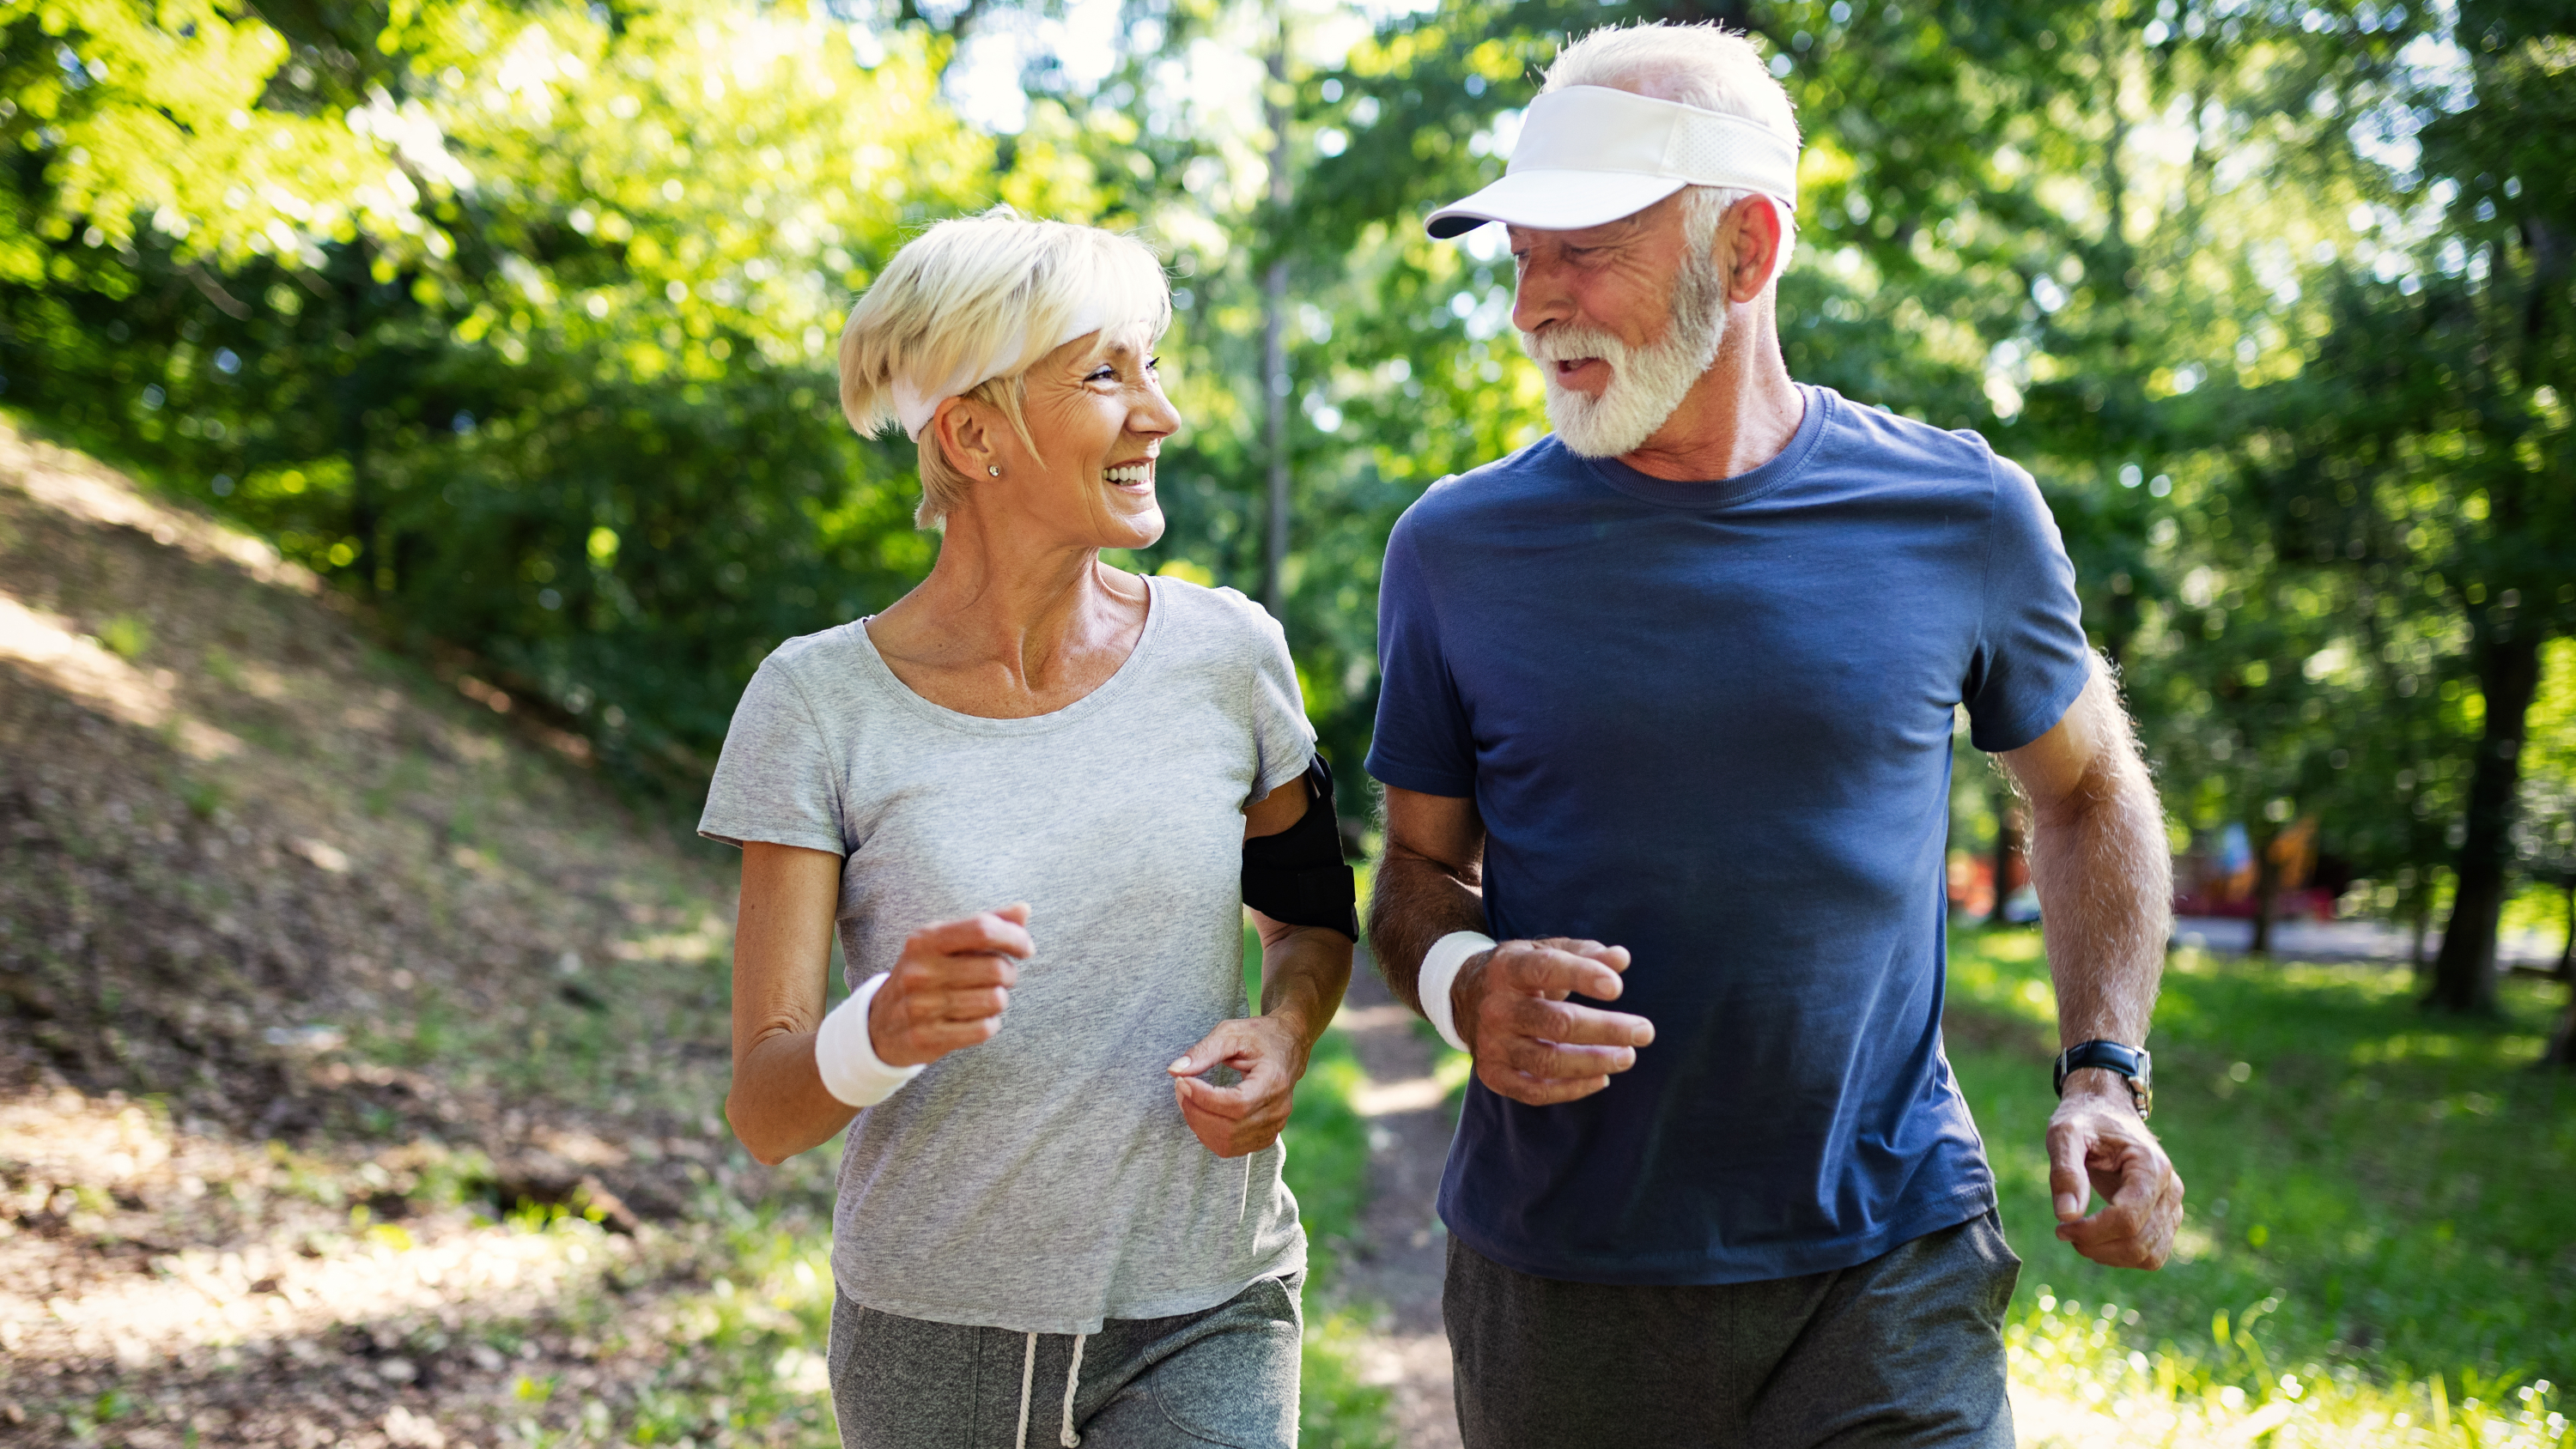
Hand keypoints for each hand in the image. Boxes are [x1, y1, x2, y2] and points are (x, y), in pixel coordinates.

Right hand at [868, 904, 1031, 1067]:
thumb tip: (1024, 910)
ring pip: (995, 1000)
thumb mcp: (944, 943)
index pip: (982, 929)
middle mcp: (920, 971)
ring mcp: (921, 1006)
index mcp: (925, 940)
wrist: (879, 1024)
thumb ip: (984, 924)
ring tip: (984, 998)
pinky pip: (983, 1029)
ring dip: (999, 1000)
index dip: (1014, 938)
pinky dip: (989, 1024)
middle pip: (996, 968)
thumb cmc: (924, 975)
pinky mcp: (926, 1038)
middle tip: (1000, 978)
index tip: (1025, 949)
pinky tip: (976, 1019)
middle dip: (1009, 974)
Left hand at [1169, 1014, 1310, 1157]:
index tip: (1181, 1081)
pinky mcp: (1267, 1135)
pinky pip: (1232, 1148)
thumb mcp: (1231, 1033)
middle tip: (1180, 1088)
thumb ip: (1203, 1051)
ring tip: (1188, 1100)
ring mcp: (1274, 1126)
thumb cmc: (1258, 1036)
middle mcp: (1278, 1108)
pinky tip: (1202, 1114)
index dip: (1203, 1098)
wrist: (1288, 1046)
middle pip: (1230, 1128)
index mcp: (1274, 1080)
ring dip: (1199, 1125)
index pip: (1237, 1104)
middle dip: (1195, 1111)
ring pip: (1227, 1142)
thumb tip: (1174, 1071)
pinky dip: (1210, 1135)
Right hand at [1454, 937, 1652, 1105]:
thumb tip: (1621, 959)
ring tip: (1627, 1057)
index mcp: (1508, 968)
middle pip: (1556, 1022)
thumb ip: (1584, 953)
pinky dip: (1571, 1089)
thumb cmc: (1520, 972)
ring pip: (1548, 1061)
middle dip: (1606, 1029)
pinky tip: (1601, 1079)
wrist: (1465, 997)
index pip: (1546, 969)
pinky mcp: (1492, 1073)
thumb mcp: (1544, 951)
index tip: (1618, 988)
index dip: (1582, 976)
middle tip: (1644, 1032)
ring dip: (1594, 1061)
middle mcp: (1496, 1007)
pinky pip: (1535, 1090)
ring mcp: (1491, 1043)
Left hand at [2047, 1071, 2184, 1267]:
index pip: (2128, 1218)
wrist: (2108, 1110)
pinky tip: (2097, 1240)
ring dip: (2110, 1256)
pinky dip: (2124, 1257)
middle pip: (2140, 1242)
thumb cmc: (2086, 1119)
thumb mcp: (2065, 1133)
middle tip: (2064, 1232)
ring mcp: (2172, 1206)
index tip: (2060, 1228)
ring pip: (2150, 1256)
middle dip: (2097, 1246)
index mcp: (2151, 1166)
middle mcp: (2171, 1189)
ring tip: (2079, 1236)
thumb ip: (2065, 1171)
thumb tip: (2066, 1216)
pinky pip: (2153, 1254)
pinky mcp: (2166, 1218)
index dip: (2092, 1232)